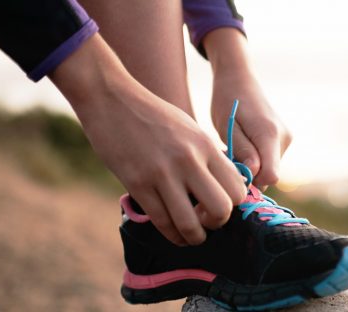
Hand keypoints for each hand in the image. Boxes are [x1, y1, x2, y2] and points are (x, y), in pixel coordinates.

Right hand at [50, 34, 247, 245]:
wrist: (110, 98)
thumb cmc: (153, 115)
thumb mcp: (190, 129)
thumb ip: (207, 156)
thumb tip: (223, 185)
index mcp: (206, 146)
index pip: (237, 187)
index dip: (234, 205)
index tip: (222, 206)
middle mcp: (189, 160)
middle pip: (221, 209)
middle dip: (218, 223)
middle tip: (208, 222)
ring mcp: (163, 173)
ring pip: (190, 223)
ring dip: (195, 237)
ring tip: (192, 236)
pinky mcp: (138, 183)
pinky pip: (162, 221)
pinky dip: (171, 234)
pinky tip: (174, 234)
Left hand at [204, 28, 292, 188]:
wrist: (239, 79)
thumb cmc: (228, 100)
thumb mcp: (227, 126)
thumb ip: (241, 150)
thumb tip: (254, 174)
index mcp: (269, 135)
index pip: (271, 176)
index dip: (251, 181)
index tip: (231, 171)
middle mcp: (284, 139)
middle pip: (269, 176)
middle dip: (248, 174)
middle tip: (228, 157)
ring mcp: (286, 140)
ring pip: (268, 169)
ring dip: (250, 166)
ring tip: (234, 147)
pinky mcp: (284, 140)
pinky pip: (269, 161)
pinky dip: (255, 160)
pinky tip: (243, 145)